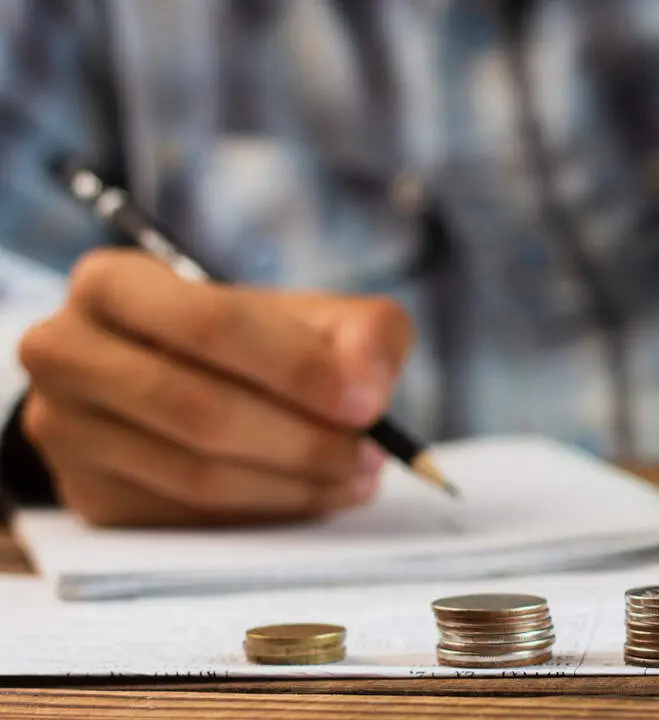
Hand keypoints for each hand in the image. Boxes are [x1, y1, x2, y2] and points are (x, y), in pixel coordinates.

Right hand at [18, 248, 412, 526]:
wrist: (178, 382)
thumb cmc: (252, 344)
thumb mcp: (314, 316)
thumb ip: (361, 333)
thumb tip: (367, 390)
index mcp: (112, 284)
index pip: (209, 325)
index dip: (295, 368)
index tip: (365, 404)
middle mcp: (65, 352)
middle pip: (200, 410)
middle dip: (304, 440)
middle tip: (372, 454)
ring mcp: (65, 432)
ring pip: (197, 476)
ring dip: (295, 485)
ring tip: (357, 475)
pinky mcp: (89, 497)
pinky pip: (190, 518)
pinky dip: (267, 511)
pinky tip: (314, 494)